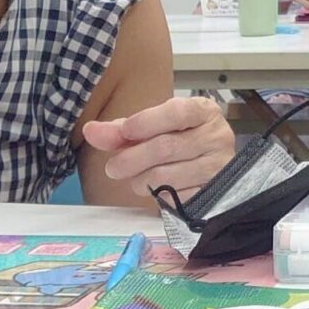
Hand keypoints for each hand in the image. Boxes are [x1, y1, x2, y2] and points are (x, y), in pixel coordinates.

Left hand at [83, 96, 234, 194]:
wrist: (206, 167)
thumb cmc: (177, 141)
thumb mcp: (154, 128)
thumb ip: (122, 130)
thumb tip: (91, 131)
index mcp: (203, 111)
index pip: (177, 112)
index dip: (147, 122)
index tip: (125, 131)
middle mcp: (216, 136)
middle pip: (166, 147)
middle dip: (132, 158)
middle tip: (112, 168)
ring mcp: (217, 166)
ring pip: (167, 175)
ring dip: (141, 179)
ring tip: (135, 178)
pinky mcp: (212, 193)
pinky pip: (175, 197)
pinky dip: (157, 195)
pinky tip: (155, 188)